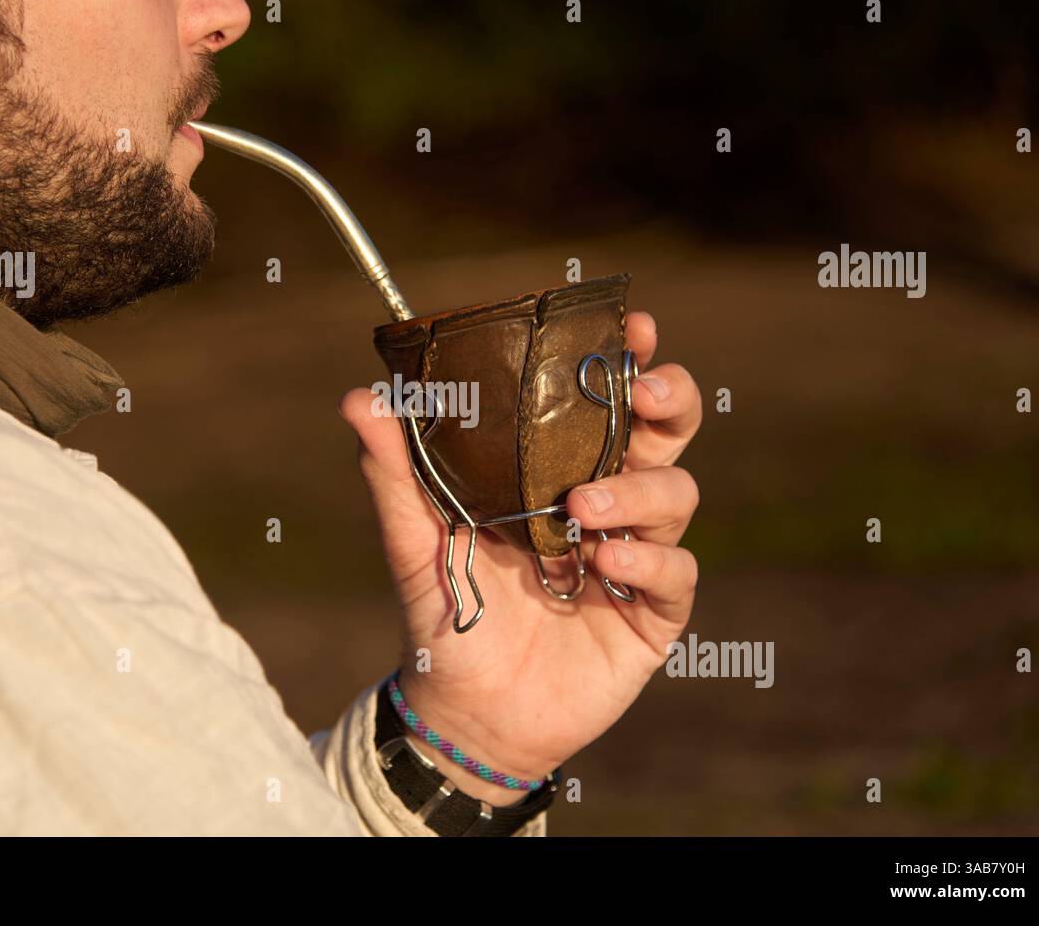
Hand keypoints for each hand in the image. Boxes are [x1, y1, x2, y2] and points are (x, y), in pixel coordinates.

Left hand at [339, 312, 700, 804]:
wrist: (463, 710)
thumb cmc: (445, 612)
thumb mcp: (414, 537)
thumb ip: (394, 470)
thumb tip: (360, 397)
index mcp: (560, 470)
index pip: (608, 402)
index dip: (628, 360)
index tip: (632, 327)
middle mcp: (609, 503)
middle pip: (668, 433)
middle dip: (669, 401)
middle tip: (644, 391)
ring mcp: (636, 557)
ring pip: (678, 494)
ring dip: (639, 488)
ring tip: (582, 504)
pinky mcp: (653, 615)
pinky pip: (677, 572)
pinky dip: (648, 559)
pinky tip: (605, 564)